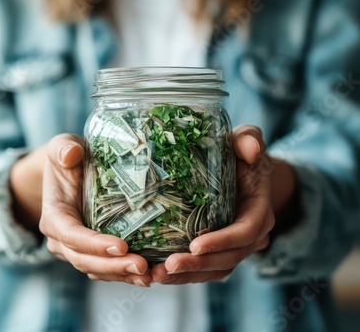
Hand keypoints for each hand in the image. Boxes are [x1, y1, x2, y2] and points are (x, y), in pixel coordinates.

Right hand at [39, 134, 152, 286]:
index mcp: (54, 215)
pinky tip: (146, 275)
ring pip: (95, 270)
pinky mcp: (91, 253)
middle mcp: (61, 238)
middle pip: (84, 260)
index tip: (121, 246)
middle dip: (112, 266)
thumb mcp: (61, 146)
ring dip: (121, 275)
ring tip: (148, 275)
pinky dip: (123, 274)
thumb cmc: (67, 158)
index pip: (71, 235)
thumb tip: (71, 154)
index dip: (94, 244)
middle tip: (142, 266)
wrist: (67, 172)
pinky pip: (105, 269)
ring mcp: (75, 249)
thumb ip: (63, 148)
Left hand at [152, 125, 278, 283]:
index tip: (194, 245)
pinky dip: (184, 275)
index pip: (245, 232)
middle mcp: (251, 236)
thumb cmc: (240, 153)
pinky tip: (158, 274)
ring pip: (215, 271)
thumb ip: (249, 139)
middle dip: (198, 265)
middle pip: (228, 259)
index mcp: (259, 211)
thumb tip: (250, 148)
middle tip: (167, 266)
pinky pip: (205, 271)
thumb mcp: (246, 139)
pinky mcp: (219, 252)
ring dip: (187, 276)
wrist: (242, 171)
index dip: (222, 241)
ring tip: (157, 275)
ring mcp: (235, 248)